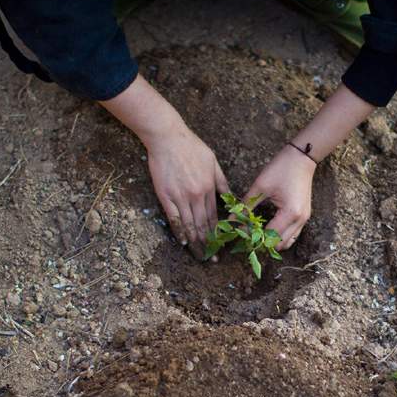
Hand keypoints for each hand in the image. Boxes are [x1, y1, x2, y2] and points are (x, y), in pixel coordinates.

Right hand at [145, 124, 228, 250]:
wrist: (168, 137)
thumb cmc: (191, 146)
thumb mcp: (213, 162)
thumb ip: (222, 182)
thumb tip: (231, 199)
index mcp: (209, 188)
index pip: (215, 217)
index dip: (218, 233)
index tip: (221, 246)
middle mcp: (196, 195)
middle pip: (203, 225)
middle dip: (209, 244)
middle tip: (211, 259)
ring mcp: (180, 197)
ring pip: (190, 225)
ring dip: (195, 242)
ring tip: (199, 255)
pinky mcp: (165, 196)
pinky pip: (173, 218)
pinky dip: (179, 231)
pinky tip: (183, 241)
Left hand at [245, 145, 315, 250]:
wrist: (302, 157)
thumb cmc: (281, 168)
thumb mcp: (260, 186)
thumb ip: (246, 205)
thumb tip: (231, 219)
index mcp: (290, 213)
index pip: (269, 236)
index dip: (254, 238)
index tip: (241, 234)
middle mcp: (300, 220)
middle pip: (279, 244)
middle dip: (263, 242)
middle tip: (248, 234)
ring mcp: (304, 219)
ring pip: (287, 242)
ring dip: (272, 241)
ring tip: (257, 232)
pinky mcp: (304, 216)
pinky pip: (292, 234)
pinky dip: (280, 235)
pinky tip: (268, 227)